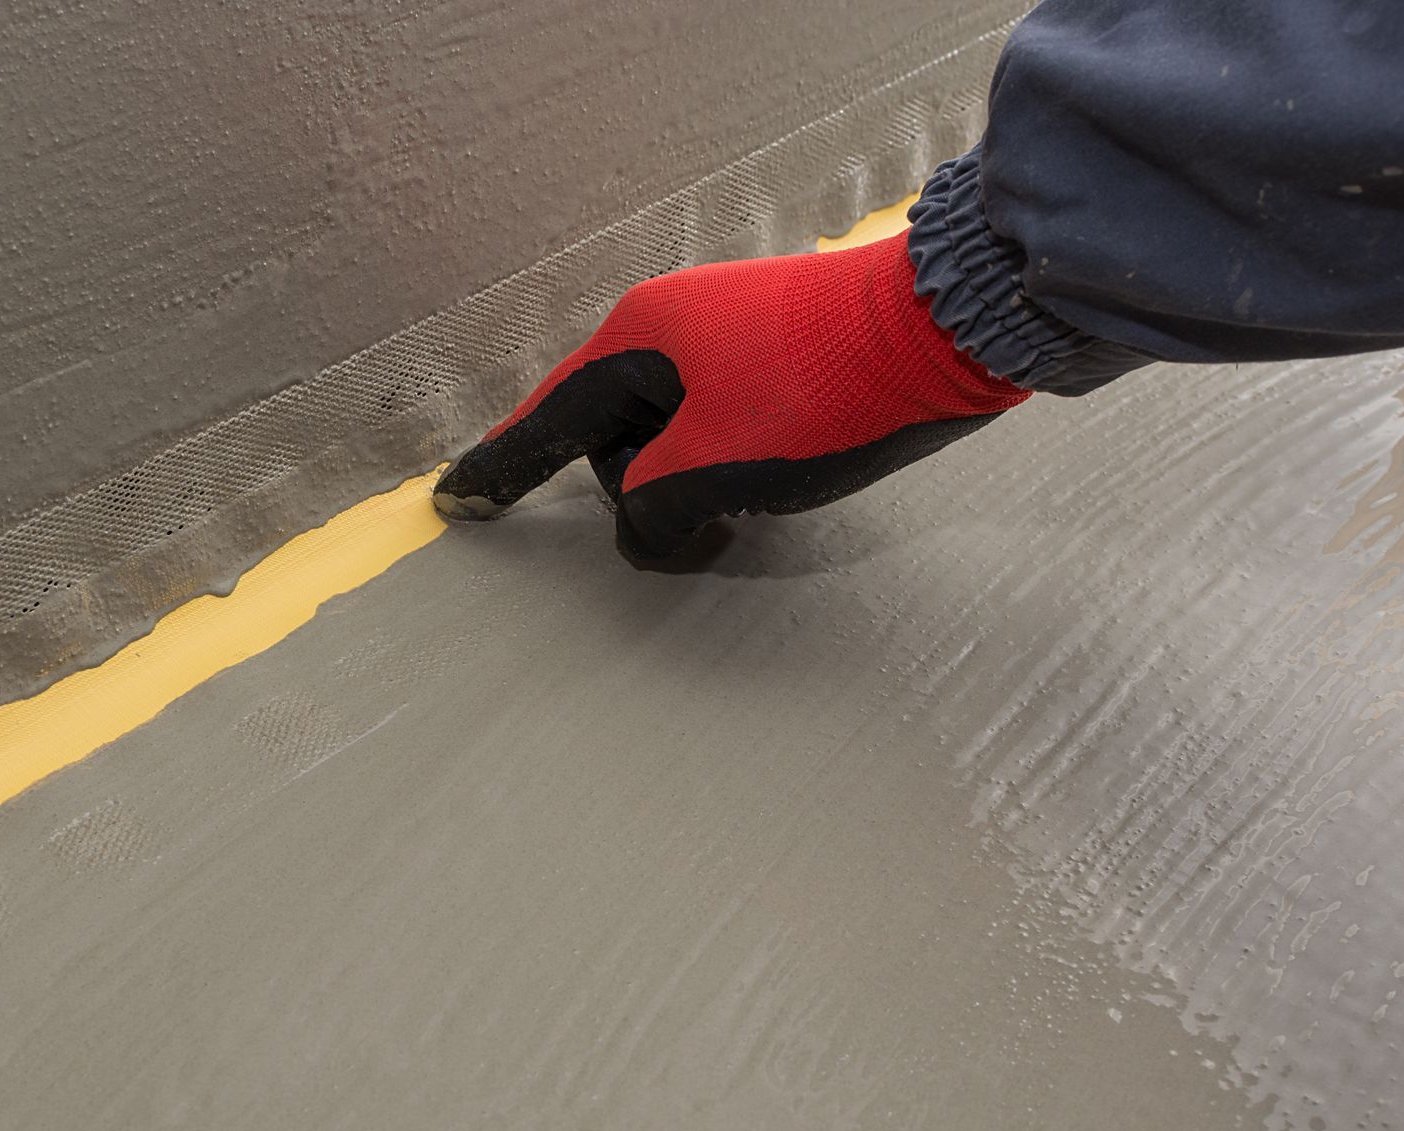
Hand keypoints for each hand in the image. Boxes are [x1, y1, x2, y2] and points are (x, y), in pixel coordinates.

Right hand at [432, 229, 1030, 558]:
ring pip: (675, 440)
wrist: (950, 328)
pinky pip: (723, 427)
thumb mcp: (713, 467)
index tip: (453, 501)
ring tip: (759, 504)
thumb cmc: (822, 391)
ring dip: (700, 487)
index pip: (546, 420)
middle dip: (646, 494)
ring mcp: (728, 341)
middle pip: (615, 439)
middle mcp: (673, 330)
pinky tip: (780, 483)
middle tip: (712, 522)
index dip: (499, 470)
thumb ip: (649, 511)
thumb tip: (649, 528)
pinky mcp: (779, 359)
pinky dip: (735, 467)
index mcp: (638, 340)